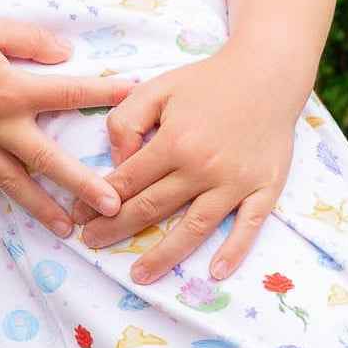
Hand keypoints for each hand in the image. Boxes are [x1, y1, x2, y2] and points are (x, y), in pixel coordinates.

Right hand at [0, 15, 131, 236]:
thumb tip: (67, 55)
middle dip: (84, 185)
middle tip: (114, 208)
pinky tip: (6, 198)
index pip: (69, 94)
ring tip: (67, 229)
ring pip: (14, 185)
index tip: (134, 96)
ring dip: (43, 208)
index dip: (104, 94)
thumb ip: (32, 42)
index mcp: (11, 91)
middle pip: (49, 162)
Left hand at [74, 51, 300, 283]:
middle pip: (153, 208)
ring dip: (164, 255)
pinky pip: (249, 226)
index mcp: (174, 142)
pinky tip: (215, 272)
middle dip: (116, 229)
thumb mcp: (157, 87)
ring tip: (139, 275)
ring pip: (195, 227)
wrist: (267, 72)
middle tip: (92, 244)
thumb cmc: (208, 81)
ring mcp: (236, 182)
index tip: (79, 217)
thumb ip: (126, 120)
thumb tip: (117, 161)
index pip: (128, 182)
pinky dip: (234, 251)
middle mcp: (202, 167)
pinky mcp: (265, 188)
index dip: (99, 202)